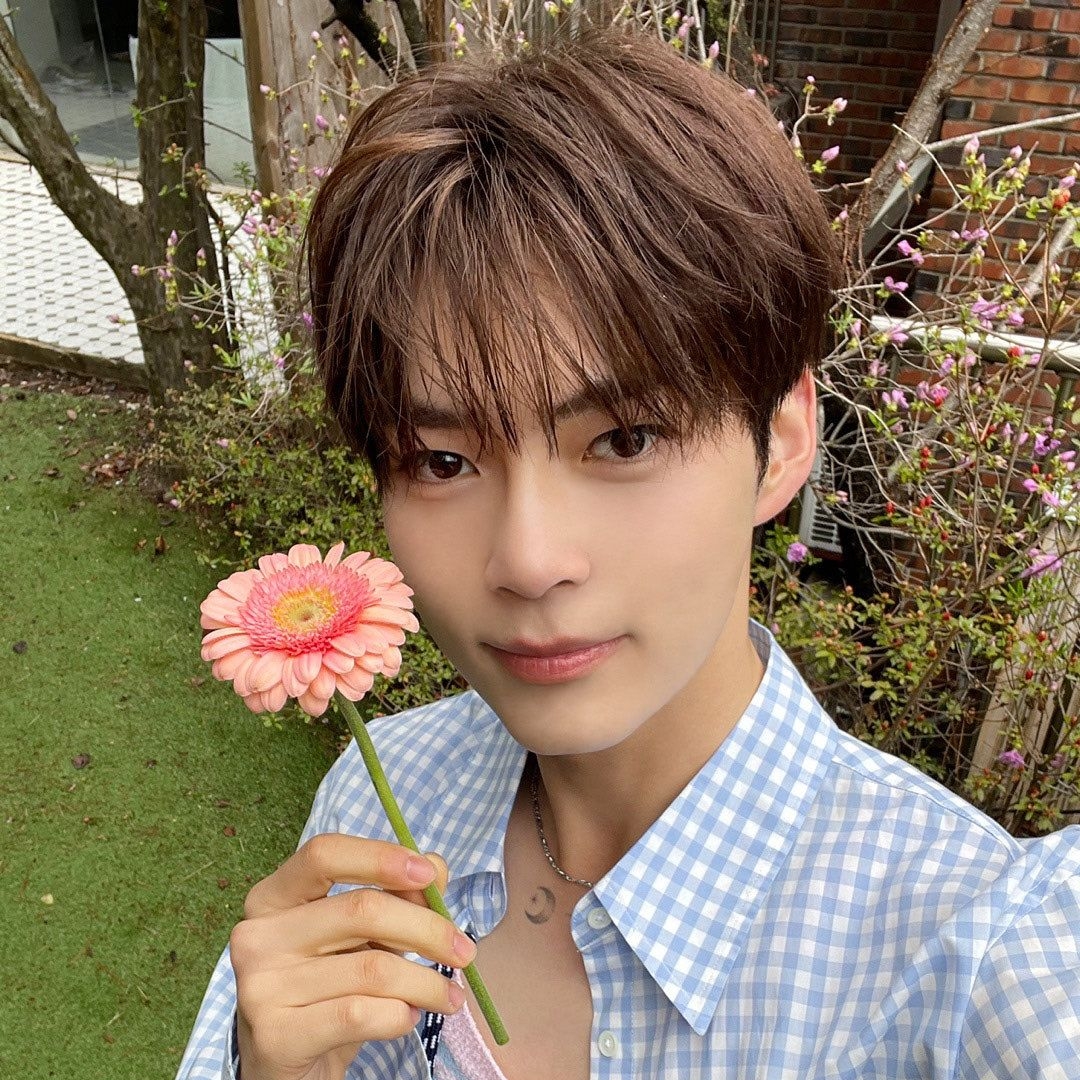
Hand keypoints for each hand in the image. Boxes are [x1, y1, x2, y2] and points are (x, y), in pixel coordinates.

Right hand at [229, 833, 476, 1079]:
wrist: (287, 1066)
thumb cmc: (328, 987)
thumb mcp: (360, 936)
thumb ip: (396, 895)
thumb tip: (435, 867)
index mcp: (273, 896)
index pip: (324, 854)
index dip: (380, 857)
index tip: (428, 875)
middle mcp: (257, 935)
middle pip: (361, 909)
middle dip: (428, 929)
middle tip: (465, 952)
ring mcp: (261, 986)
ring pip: (372, 968)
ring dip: (426, 982)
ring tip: (448, 996)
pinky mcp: (276, 1035)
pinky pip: (360, 1014)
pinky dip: (399, 1016)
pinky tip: (408, 1017)